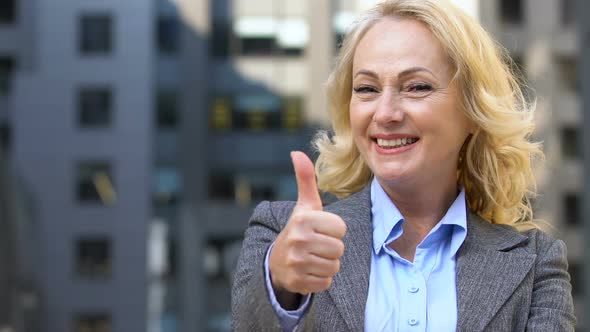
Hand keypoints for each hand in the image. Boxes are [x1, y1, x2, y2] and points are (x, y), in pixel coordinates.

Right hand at [269, 151, 346, 298]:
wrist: (276, 262)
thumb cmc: (299, 229)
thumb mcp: (304, 205)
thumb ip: (305, 179)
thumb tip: (296, 153)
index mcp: (303, 219)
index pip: (341, 228)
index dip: (334, 230)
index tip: (320, 230)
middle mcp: (297, 240)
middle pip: (339, 249)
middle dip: (332, 249)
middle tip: (317, 246)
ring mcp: (295, 262)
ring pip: (334, 266)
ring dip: (327, 264)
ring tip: (313, 257)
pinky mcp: (297, 282)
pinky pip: (326, 282)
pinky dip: (320, 279)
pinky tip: (309, 271)